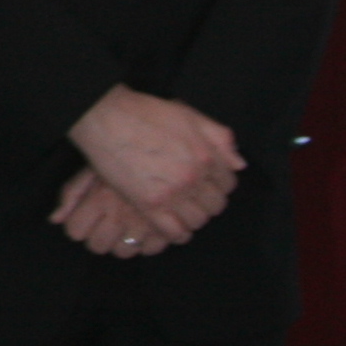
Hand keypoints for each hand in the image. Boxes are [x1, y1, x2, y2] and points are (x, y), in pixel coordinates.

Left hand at [54, 165, 179, 258]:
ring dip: (123, 243)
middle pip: (98, 246)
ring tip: (127, 230)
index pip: (75, 231)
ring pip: (124, 252)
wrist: (163, 145)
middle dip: (99, 238)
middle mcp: (118, 215)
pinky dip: (149, 244)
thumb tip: (54, 220)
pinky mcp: (167, 228)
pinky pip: (152, 249)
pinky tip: (147, 232)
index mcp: (98, 199)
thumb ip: (71, 194)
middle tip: (106, 227)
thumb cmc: (124, 156)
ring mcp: (143, 224)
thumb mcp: (93, 169)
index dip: (78, 227)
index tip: (85, 221)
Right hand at [65, 86, 241, 244]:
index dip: (219, 185)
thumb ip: (220, 136)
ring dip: (193, 217)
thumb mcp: (190, 115)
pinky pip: (174, 231)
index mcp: (206, 156)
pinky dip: (177, 233)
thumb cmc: (145, 112)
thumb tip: (239, 164)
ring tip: (181, 210)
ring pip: (197, 220)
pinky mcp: (148, 205)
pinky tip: (171, 225)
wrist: (105, 117)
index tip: (207, 184)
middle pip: (215, 205)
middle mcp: (193, 177)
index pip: (228, 184)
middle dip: (208, 203)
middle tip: (193, 198)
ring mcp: (171, 193)